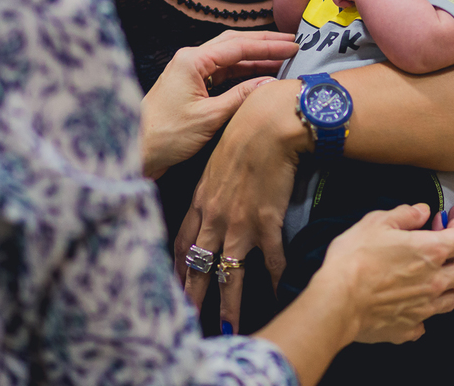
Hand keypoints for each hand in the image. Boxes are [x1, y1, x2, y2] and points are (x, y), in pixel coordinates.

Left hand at [140, 30, 298, 178]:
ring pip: (229, 57)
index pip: (238, 46)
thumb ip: (241, 96)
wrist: (138, 152)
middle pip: (234, 43)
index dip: (268, 46)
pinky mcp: (190, 86)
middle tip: (291, 44)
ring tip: (281, 58)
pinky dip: (242, 72)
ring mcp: (189, 72)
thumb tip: (269, 82)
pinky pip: (222, 72)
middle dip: (264, 43)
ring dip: (255, 57)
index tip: (292, 46)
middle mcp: (190, 60)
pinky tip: (259, 76)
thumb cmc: (166, 135)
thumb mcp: (210, 117)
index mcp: (192, 60)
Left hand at [175, 78, 307, 330]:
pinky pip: (271, 259)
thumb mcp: (216, 162)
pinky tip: (279, 295)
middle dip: (194, 297)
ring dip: (229, 305)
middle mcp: (215, 218)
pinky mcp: (266, 221)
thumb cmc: (242, 134)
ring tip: (229, 330)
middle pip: (200, 266)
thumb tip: (214, 199)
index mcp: (200, 202)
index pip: (183, 244)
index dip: (179, 269)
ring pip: (229, 273)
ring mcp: (240, 223)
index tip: (175, 288)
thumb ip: (212, 185)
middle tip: (188, 322)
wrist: (266, 124)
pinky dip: (275, 279)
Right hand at [321, 203, 453, 343]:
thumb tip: (422, 211)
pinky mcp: (409, 328)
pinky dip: (424, 312)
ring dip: (451, 285)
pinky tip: (413, 305)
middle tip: (451, 249)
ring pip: (453, 298)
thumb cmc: (355, 258)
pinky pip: (426, 322)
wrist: (338, 300)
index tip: (452, 220)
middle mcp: (436, 282)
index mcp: (431, 251)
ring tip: (438, 277)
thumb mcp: (376, 223)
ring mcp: (425, 308)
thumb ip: (405, 215)